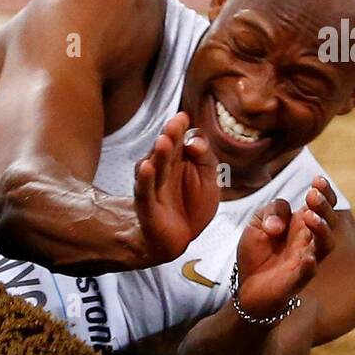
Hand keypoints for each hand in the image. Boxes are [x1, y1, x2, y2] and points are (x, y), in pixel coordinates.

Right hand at [133, 112, 219, 263]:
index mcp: (179, 160)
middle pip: (165, 150)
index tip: (183, 116)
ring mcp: (153, 186)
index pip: (178, 139)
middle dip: (169, 136)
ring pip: (154, 167)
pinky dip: (145, 179)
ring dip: (158, 155)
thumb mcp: (209, 179)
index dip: (179, 128)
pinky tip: (147, 167)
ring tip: (163, 142)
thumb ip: (205, 158)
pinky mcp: (147, 205)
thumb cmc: (193, 206)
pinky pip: (145, 190)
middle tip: (174, 124)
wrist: (180, 238)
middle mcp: (163, 170)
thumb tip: (196, 140)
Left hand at [234, 177, 338, 317]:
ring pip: (326, 245)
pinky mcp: (296, 281)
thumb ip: (271, 212)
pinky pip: (309, 273)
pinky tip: (308, 257)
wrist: (246, 287)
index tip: (317, 180)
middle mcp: (309, 241)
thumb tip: (280, 223)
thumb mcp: (257, 223)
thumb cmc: (257, 253)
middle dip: (324, 207)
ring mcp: (306, 261)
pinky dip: (310, 265)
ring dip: (321, 230)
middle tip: (312, 195)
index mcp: (301, 224)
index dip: (324, 193)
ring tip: (310, 217)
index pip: (321, 206)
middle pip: (328, 222)